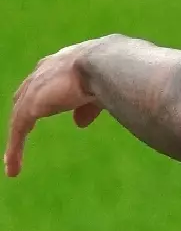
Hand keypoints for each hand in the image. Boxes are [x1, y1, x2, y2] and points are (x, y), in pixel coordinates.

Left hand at [7, 40, 104, 175]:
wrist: (106, 63)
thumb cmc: (116, 69)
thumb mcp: (102, 88)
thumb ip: (89, 105)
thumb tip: (80, 123)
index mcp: (64, 62)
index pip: (48, 80)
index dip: (48, 94)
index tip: (49, 107)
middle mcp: (45, 71)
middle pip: (26, 94)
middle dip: (24, 110)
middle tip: (24, 128)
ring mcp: (35, 88)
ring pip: (20, 117)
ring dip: (17, 140)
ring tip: (14, 164)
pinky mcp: (30, 105)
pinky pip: (18, 130)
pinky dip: (15, 150)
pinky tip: (14, 169)